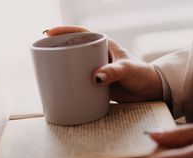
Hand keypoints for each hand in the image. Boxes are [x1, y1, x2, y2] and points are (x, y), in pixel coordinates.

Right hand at [45, 26, 162, 101]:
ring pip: (75, 66)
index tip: (48, 33)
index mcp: (104, 45)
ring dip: (63, 68)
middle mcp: (98, 56)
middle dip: (58, 49)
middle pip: (74, 49)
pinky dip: (71, 83)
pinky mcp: (97, 84)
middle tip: (43, 54)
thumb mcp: (128, 69)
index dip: (64, 31)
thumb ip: (114, 72)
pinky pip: (80, 81)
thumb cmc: (142, 74)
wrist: (149, 90)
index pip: (81, 33)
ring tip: (47, 72)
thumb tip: (95, 78)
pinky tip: (61, 88)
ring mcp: (96, 69)